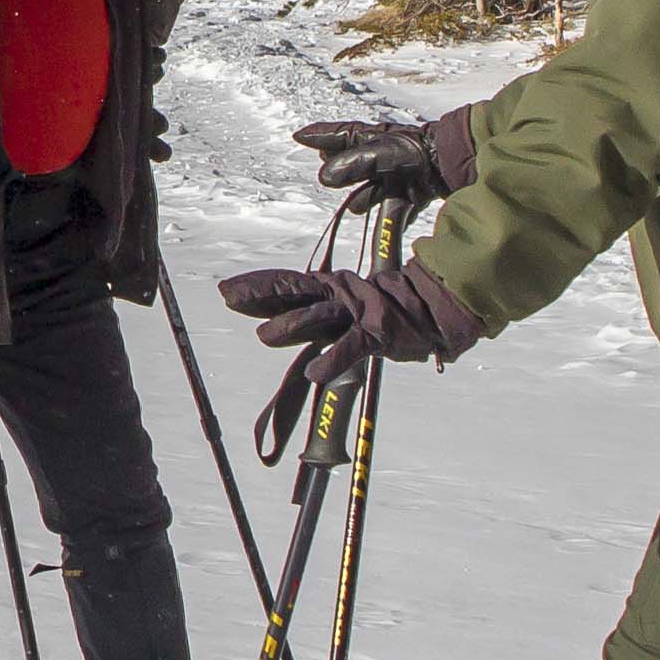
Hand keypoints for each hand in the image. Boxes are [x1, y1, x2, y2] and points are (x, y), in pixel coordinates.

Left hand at [216, 260, 484, 372]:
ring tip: (264, 335)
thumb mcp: (349, 307)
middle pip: (291, 295)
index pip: (287, 285)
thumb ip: (320, 314)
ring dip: (290, 326)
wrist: (435, 306)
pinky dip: (332, 361)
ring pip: (316, 318)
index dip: (256, 286)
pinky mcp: (375, 334)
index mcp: (331, 289)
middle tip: (227, 297)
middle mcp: (338, 297)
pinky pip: (350, 349)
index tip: (225, 288)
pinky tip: (314, 374)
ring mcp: (356, 313)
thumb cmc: (389, 309)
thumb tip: (284, 323)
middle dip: (258, 296)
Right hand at [291, 112, 471, 209]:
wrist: (454, 162)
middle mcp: (384, 156)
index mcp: (373, 139)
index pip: (341, 134)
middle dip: (341, 168)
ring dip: (364, 199)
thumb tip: (324, 177)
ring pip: (375, 190)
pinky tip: (385, 242)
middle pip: (357, 163)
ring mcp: (400, 175)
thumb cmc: (418, 152)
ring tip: (354, 208)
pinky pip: (397, 211)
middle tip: (326, 172)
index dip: (320, 134)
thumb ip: (352, 165)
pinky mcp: (414, 194)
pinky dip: (391, 226)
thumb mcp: (380, 154)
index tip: (299, 136)